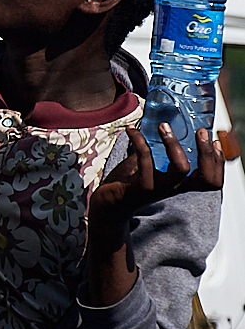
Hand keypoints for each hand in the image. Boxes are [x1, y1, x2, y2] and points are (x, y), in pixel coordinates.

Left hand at [90, 125, 223, 233]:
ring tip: (163, 126)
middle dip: (207, 153)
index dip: (218, 162)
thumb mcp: (148, 164)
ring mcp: (160, 188)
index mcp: (180, 183)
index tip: (216, 140)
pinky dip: (139, 141)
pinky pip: (146, 161)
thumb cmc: (129, 182)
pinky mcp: (143, 187)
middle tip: (201, 132)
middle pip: (205, 178)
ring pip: (181, 169)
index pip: (210, 179)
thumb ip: (155, 150)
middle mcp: (174, 188)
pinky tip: (131, 130)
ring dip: (174, 144)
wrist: (109, 203)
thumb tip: (160, 125)